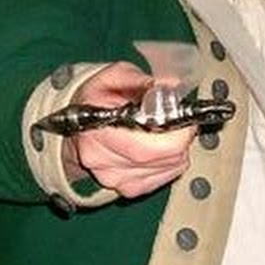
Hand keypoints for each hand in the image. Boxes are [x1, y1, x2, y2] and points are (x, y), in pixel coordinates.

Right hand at [63, 61, 193, 197]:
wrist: (80, 123)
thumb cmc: (96, 98)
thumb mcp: (114, 75)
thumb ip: (140, 80)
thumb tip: (168, 86)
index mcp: (95, 129)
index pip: (146, 147)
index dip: (175, 134)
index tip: (184, 119)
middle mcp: (101, 159)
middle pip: (161, 158)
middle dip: (179, 139)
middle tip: (179, 122)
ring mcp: (113, 178)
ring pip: (168, 168)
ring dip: (176, 150)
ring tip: (164, 132)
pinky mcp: (126, 188)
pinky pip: (164, 178)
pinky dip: (170, 162)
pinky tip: (159, 148)